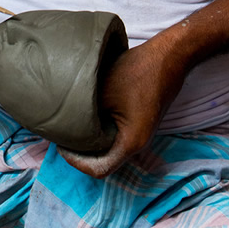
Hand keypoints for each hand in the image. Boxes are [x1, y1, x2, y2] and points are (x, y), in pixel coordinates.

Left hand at [59, 33, 187, 177]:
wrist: (167, 57)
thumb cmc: (137, 72)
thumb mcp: (102, 93)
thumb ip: (83, 116)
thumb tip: (64, 125)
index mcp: (131, 143)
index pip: (98, 169)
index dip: (76, 161)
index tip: (61, 144)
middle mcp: (138, 146)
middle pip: (103, 162)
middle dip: (80, 152)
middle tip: (61, 135)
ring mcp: (140, 136)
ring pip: (109, 149)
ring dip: (90, 142)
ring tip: (71, 126)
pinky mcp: (139, 125)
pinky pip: (115, 137)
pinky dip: (100, 132)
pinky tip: (87, 117)